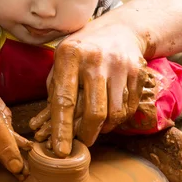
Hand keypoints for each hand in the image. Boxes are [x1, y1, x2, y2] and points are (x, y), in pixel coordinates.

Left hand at [29, 15, 147, 156]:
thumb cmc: (82, 50)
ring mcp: (120, 65)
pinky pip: (128, 108)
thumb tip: (43, 126)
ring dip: (104, 128)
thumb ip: (54, 90)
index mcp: (70, 55)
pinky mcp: (138, 72)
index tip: (60, 151)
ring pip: (114, 114)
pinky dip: (118, 118)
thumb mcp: (61, 61)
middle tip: (82, 142)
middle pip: (94, 112)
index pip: (64, 100)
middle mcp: (96, 60)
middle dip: (87, 135)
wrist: (119, 30)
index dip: (62, 129)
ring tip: (96, 126)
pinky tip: (110, 113)